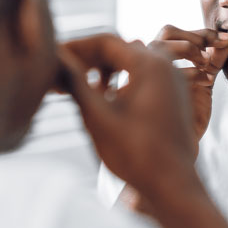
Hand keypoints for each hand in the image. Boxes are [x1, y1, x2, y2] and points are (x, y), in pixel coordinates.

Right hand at [58, 34, 198, 197]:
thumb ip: (75, 82)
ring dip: (103, 70)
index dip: (75, 47)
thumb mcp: (97, 116)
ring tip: (79, 88)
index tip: (53, 58)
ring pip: (130, 62)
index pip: (105, 41)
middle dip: (87, 59)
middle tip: (61, 75)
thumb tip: (54, 57)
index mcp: (150, 64)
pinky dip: (120, 80)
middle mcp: (166, 65)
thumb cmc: (137, 154)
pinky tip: (103, 98)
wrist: (174, 185)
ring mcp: (172, 80)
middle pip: (118, 49)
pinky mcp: (173, 95)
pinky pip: (143, 76)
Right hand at [149, 25, 227, 143]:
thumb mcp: (205, 80)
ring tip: (206, 62)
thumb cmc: (188, 114)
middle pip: (166, 32)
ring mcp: (148, 75)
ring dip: (187, 48)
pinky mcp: (150, 91)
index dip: (200, 33)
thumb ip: (215, 59)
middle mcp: (150, 64)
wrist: (180, 146)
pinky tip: (205, 81)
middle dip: (193, 36)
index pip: (174, 32)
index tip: (225, 39)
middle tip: (214, 48)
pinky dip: (190, 71)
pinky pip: (165, 71)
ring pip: (159, 44)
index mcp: (160, 58)